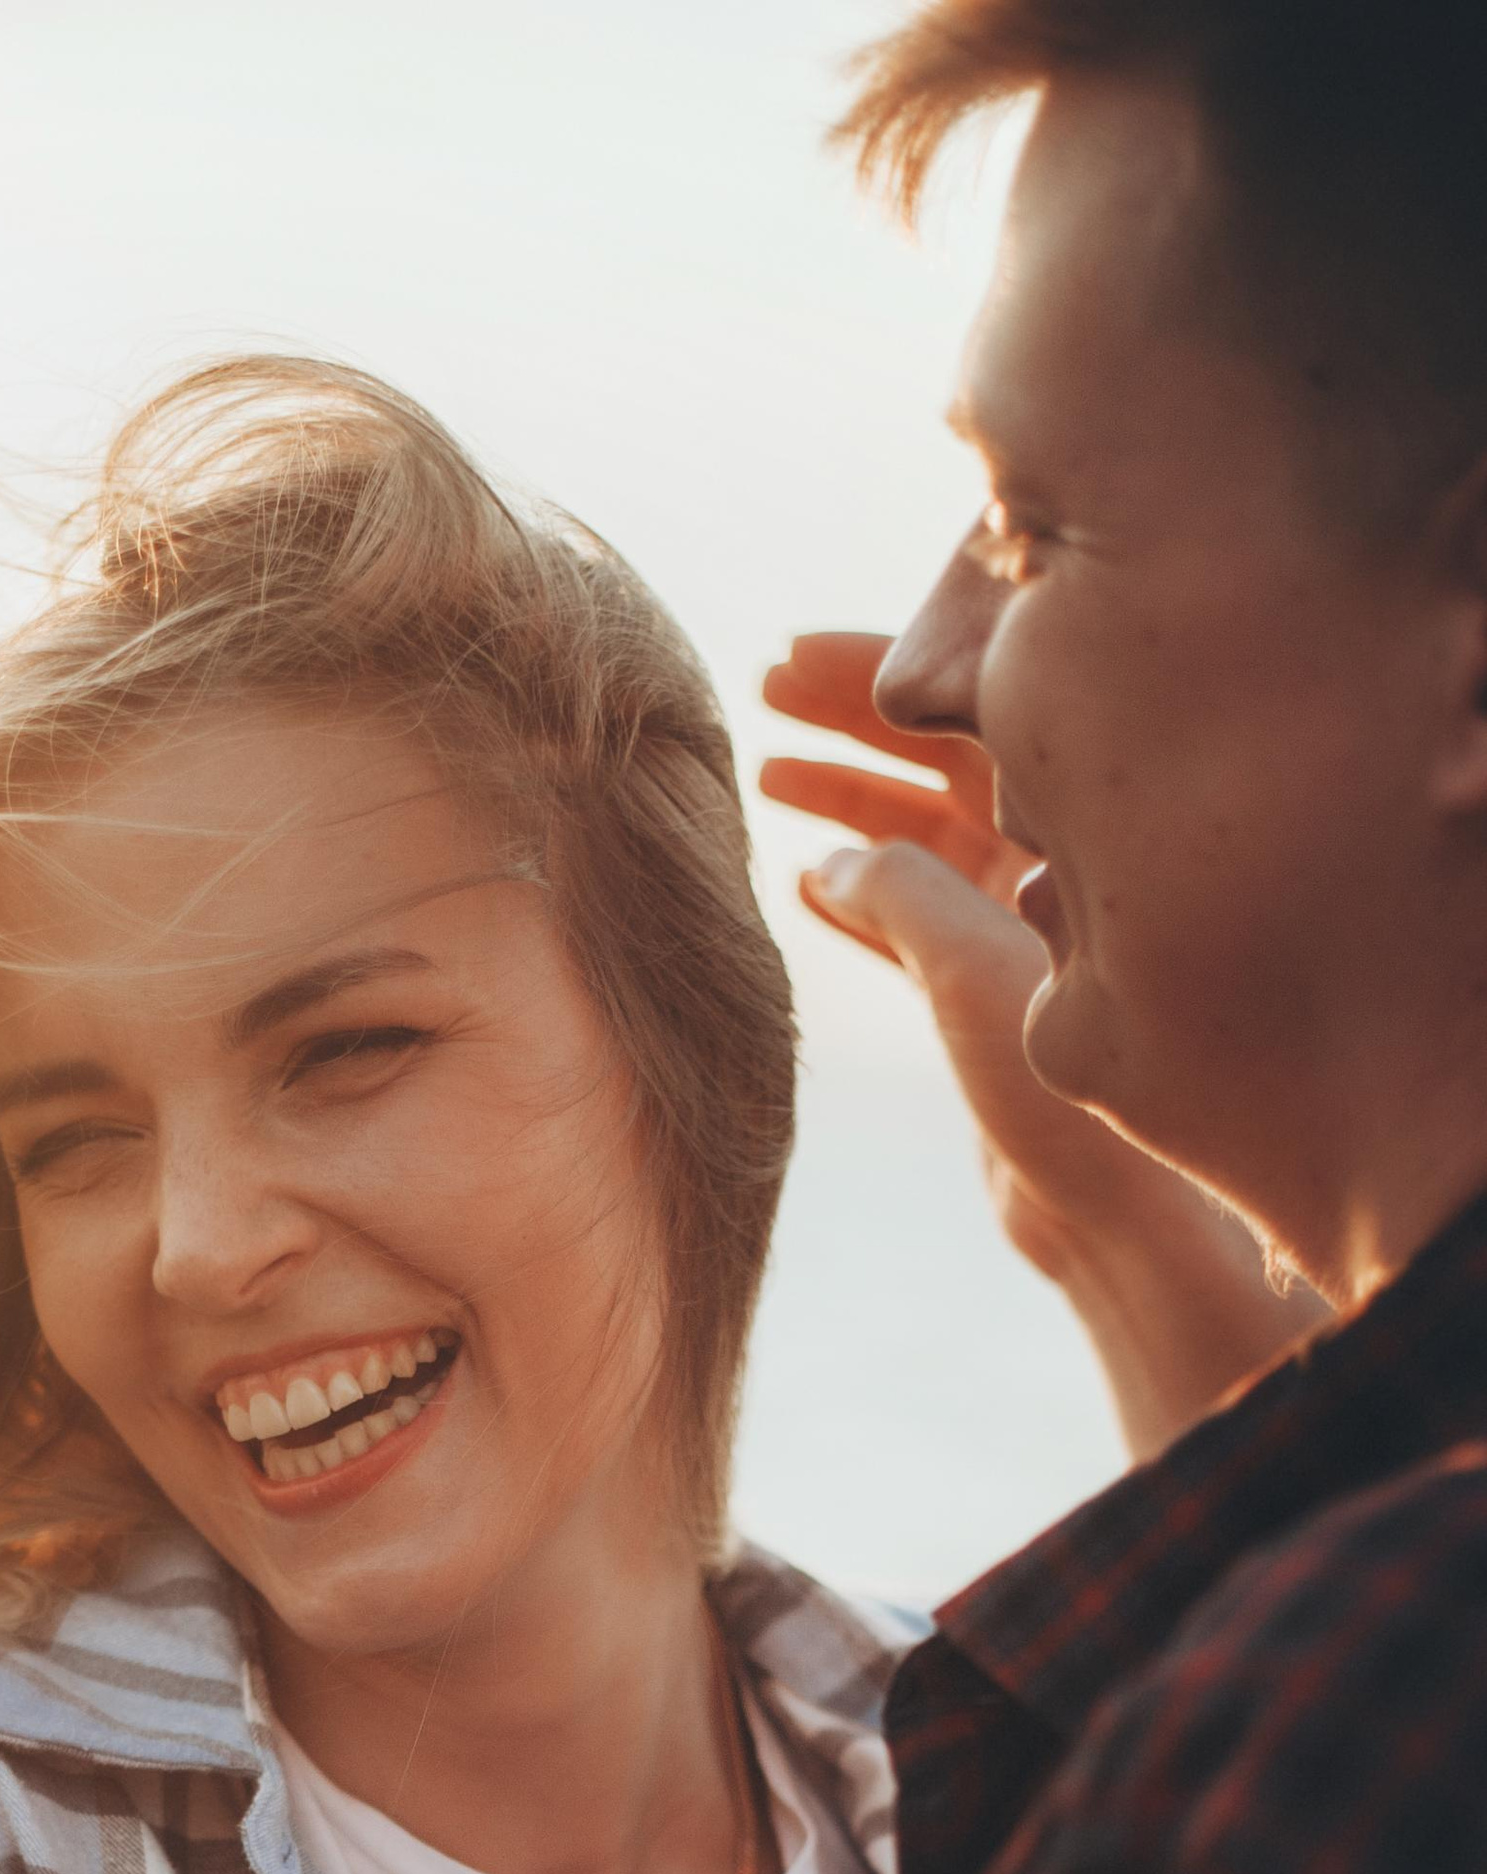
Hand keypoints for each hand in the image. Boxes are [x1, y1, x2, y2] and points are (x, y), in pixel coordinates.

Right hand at [761, 633, 1306, 1455]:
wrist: (1109, 1213)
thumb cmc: (1067, 1094)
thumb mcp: (970, 963)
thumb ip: (897, 891)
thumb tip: (829, 862)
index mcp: (1069, 826)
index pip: (964, 710)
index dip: (873, 677)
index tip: (792, 658)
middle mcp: (1052, 861)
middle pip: (939, 757)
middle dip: (852, 721)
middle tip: (765, 685)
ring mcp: (1020, 924)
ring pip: (920, 835)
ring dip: (847, 803)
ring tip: (766, 772)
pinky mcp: (992, 991)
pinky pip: (914, 916)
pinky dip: (861, 894)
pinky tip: (803, 879)